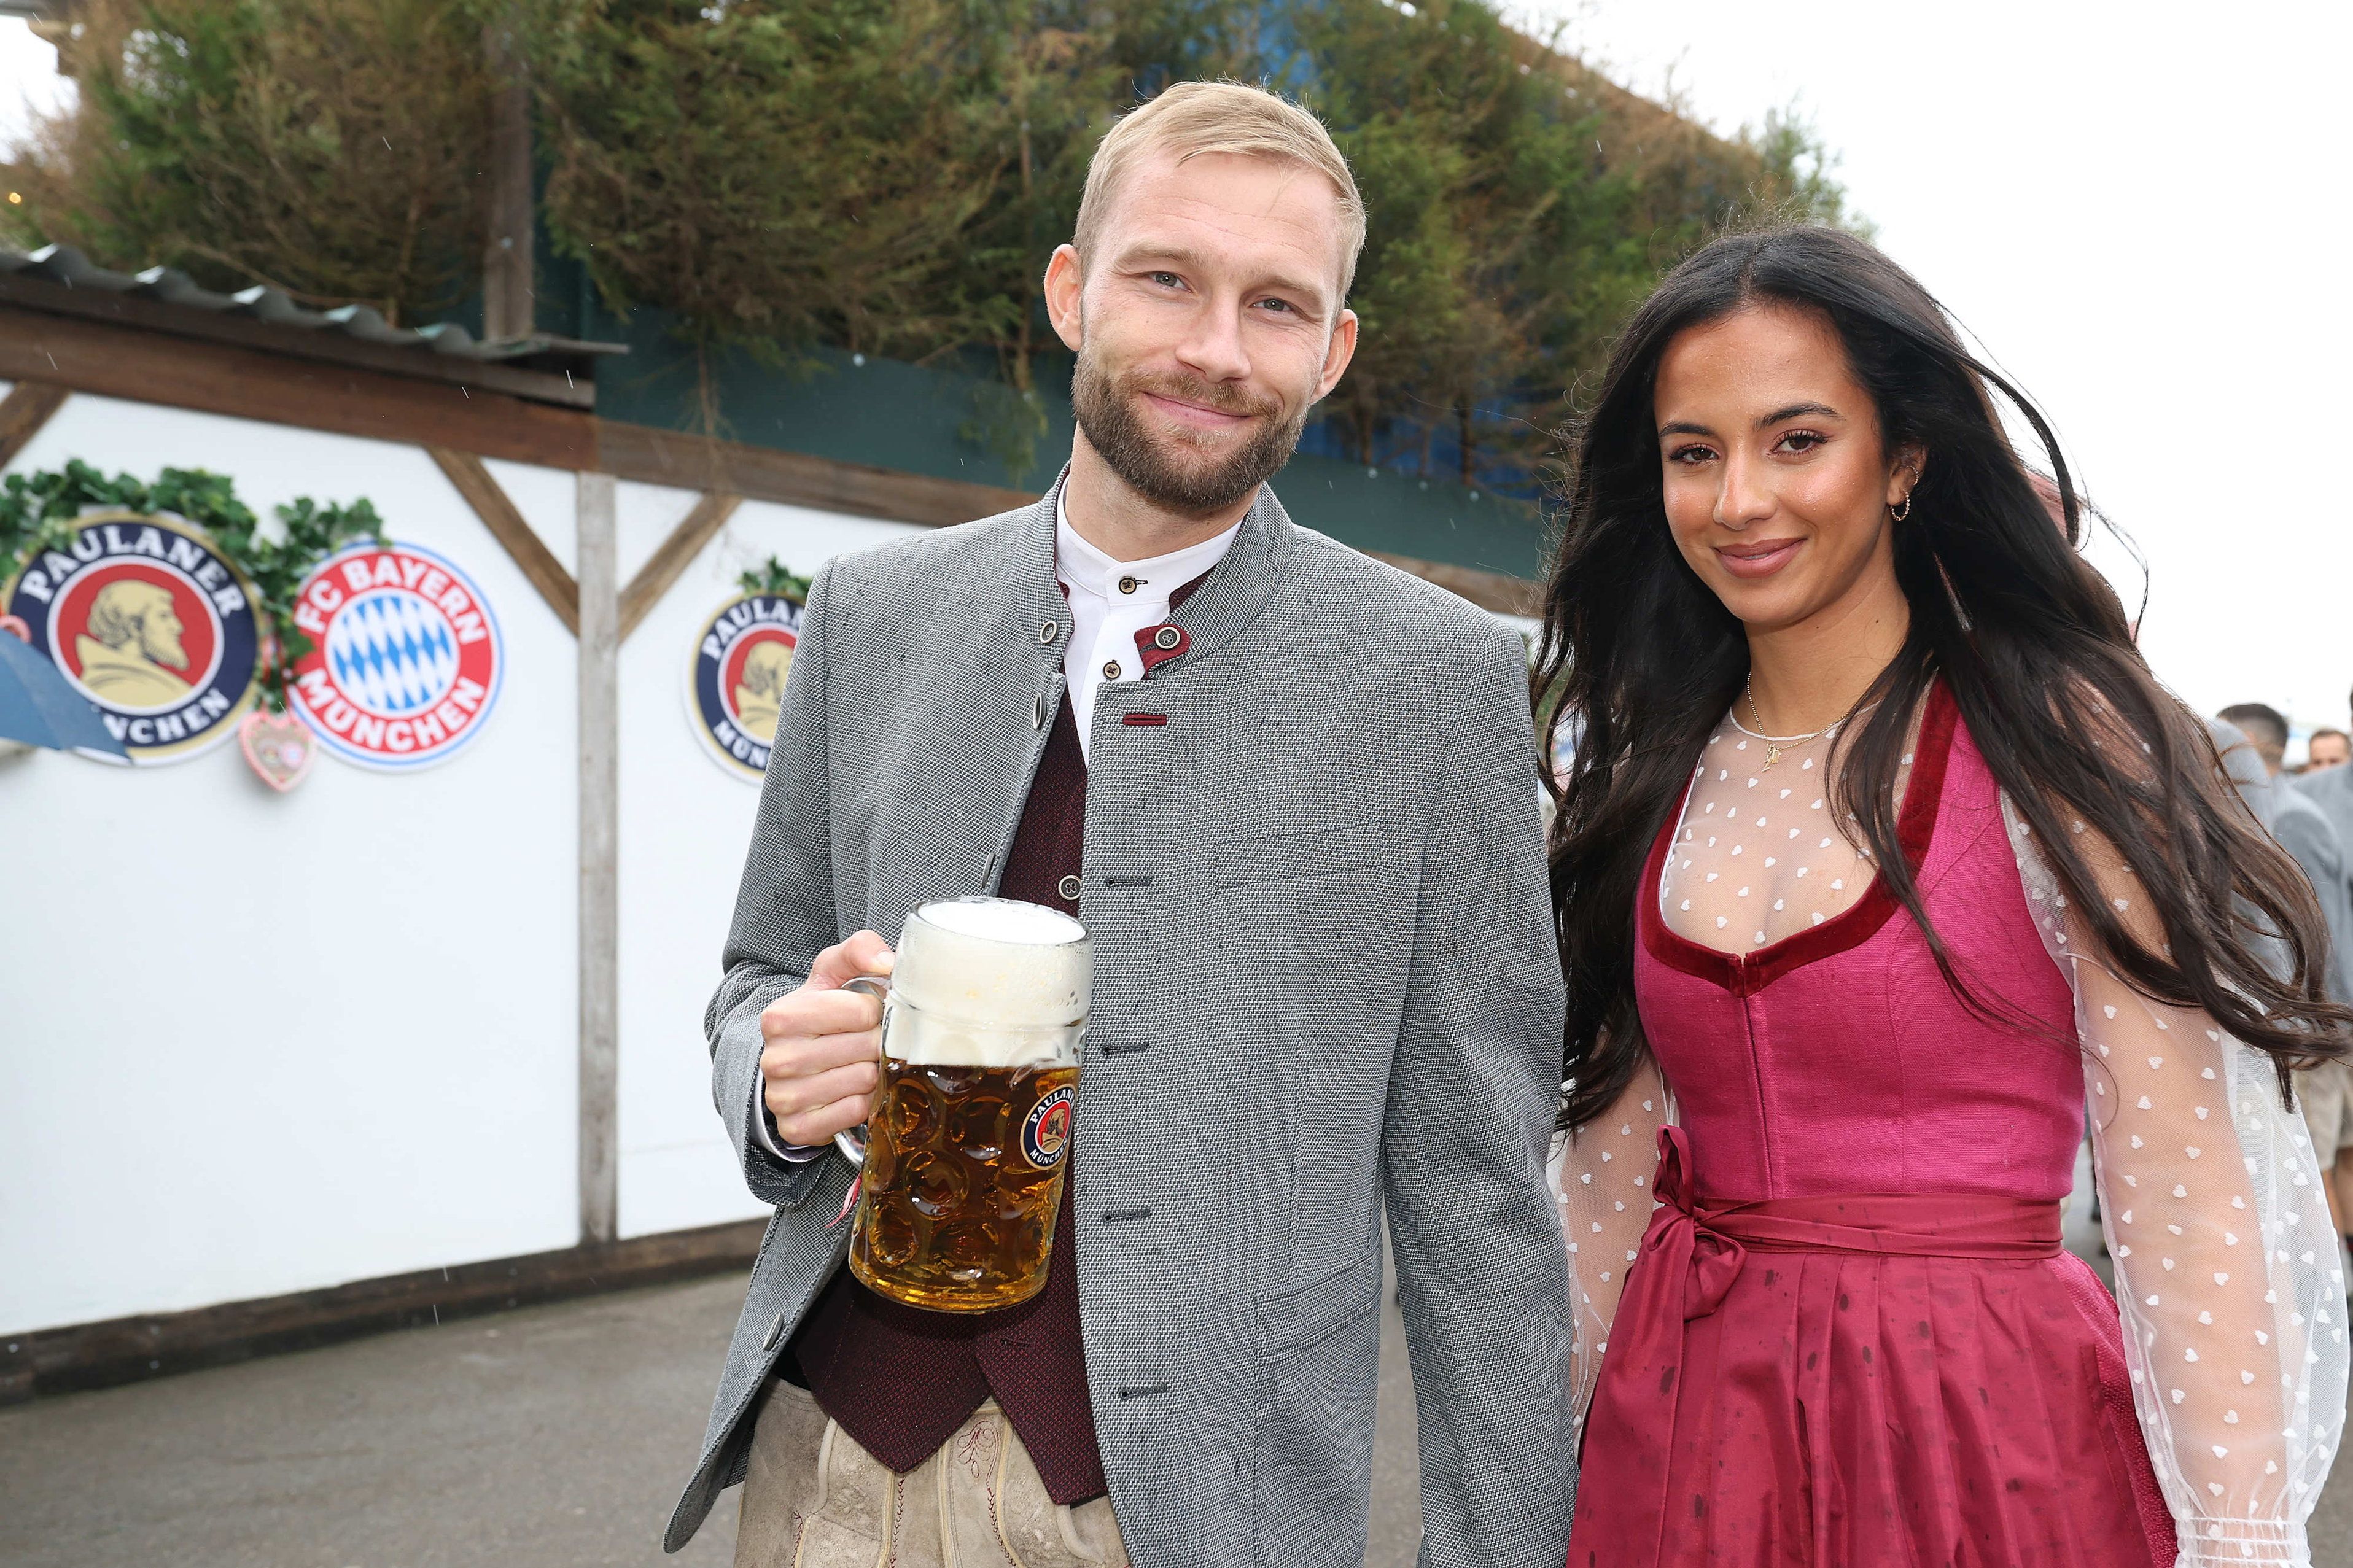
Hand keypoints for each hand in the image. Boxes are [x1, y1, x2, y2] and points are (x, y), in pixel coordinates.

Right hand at [759, 931, 893, 1146]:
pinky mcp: (798, 1128)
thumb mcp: (832, 973)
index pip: (861, 1012)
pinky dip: (864, 1101)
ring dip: (872, 1071)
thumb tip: (887, 963)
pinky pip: (855, 1112)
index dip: (875, 1011)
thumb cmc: (820, 1012)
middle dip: (876, 1041)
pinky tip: (852, 1088)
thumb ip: (859, 949)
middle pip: (865, 1047)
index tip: (867, 1012)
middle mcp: (776, 1059)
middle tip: (868, 1040)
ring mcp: (784, 1098)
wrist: (792, 1062)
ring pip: (863, 1080)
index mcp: (780, 1017)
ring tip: (859, 1062)